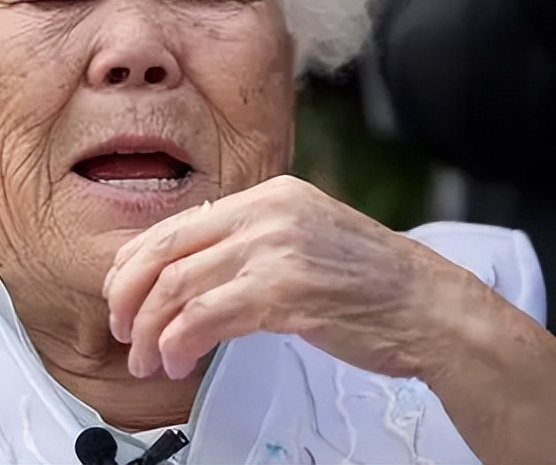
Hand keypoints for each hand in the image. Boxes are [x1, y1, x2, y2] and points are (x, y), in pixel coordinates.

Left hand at [102, 175, 469, 381]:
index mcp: (268, 194)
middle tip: (123, 332)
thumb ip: (249, 242)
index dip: (135, 265)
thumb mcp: (304, 239)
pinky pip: (204, 316)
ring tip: (149, 359)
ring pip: (177, 286)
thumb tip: (186, 267)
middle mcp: (267, 212)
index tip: (122, 296)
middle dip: (129, 297)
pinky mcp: (284, 291)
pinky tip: (179, 360)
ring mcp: (275, 248)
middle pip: (164, 251)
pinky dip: (179, 342)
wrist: (433, 308)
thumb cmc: (372, 284)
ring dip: (150, 331)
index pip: (175, 224)